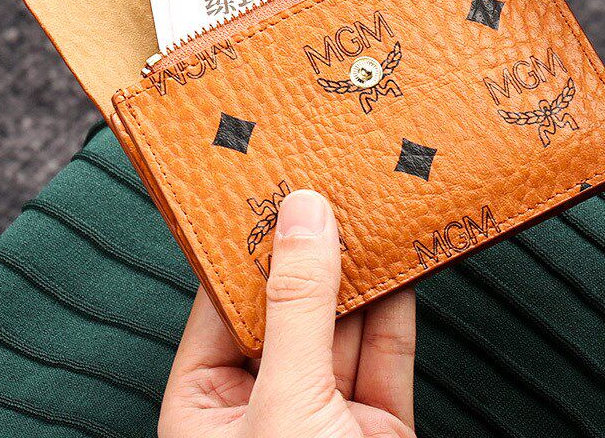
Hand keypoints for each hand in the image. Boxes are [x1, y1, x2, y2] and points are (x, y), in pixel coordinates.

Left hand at [158, 190, 415, 437]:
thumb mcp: (285, 400)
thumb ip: (298, 309)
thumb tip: (304, 220)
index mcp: (208, 410)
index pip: (222, 309)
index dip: (245, 251)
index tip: (266, 195)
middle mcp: (265, 407)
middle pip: (288, 312)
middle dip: (308, 255)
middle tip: (320, 191)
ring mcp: (324, 413)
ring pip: (340, 327)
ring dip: (354, 272)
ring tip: (362, 211)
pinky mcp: (379, 424)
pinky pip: (386, 352)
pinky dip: (394, 306)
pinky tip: (396, 261)